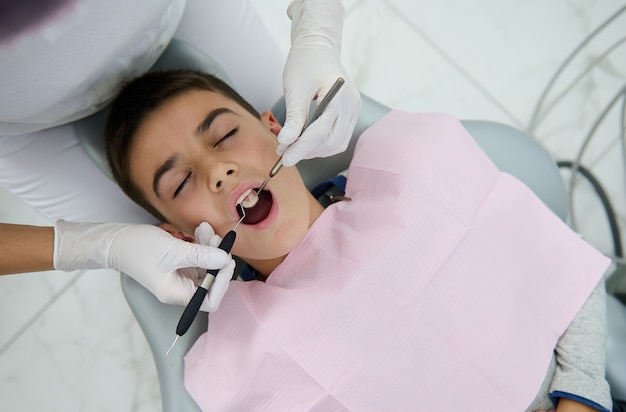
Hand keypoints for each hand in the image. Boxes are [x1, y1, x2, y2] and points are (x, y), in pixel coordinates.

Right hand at [53, 220, 234, 310]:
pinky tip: (201, 230)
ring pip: (207, 266)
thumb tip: (223, 259)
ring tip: (206, 229)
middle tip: (218, 239)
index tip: (226, 261)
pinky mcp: (181, 264)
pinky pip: (199, 257)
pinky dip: (203, 244)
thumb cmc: (138, 249)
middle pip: (211, 281)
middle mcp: (181, 288)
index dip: (221, 283)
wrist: (117, 241)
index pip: (209, 300)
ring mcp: (181, 276)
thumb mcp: (172, 251)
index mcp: (176, 294)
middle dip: (217, 259)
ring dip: (211, 247)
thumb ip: (199, 255)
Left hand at [277, 0, 361, 166]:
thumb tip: (285, 144)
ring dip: (314, 151)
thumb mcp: (295, 90)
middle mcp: (352, 105)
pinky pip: (338, 138)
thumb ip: (293, 118)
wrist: (318, 48)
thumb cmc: (304, 63)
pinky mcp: (350, 113)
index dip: (302, 149)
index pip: (321, 132)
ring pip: (335, 144)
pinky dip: (321, 145)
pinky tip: (306, 142)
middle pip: (330, 141)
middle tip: (284, 153)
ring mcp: (353, 110)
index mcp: (340, 95)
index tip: (285, 159)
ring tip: (293, 148)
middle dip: (306, 152)